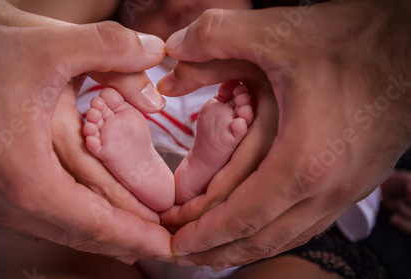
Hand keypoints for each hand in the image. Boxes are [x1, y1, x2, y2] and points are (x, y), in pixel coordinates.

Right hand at [0, 18, 171, 258]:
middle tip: (161, 246)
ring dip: (99, 232)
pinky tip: (89, 215)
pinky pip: (39, 216)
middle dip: (124, 241)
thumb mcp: (45, 44)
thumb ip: (108, 46)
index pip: (95, 221)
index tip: (167, 246)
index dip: (136, 235)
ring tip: (134, 236)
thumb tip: (155, 50)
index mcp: (27, 177)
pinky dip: (72, 220)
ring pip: (59, 229)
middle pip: (79, 234)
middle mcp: (7, 202)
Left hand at [157, 0, 410, 268]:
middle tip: (181, 252)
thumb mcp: (279, 32)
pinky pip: (306, 224)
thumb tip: (171, 49)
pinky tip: (257, 229)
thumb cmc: (356, 42)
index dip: (202, 232)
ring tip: (210, 251)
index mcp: (302, 160)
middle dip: (214, 249)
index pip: (240, 215)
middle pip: (260, 237)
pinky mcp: (354, 182)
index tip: (173, 240)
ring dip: (242, 248)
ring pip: (285, 237)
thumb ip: (216, 36)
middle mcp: (326, 187)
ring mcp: (345, 190)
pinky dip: (273, 234)